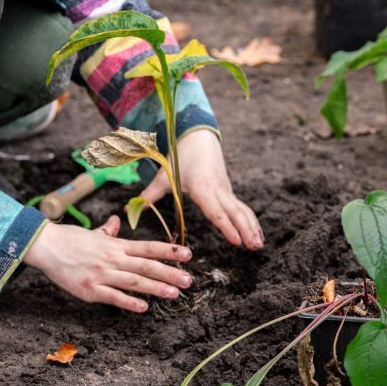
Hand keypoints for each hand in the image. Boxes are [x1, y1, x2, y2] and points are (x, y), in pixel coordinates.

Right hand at [23, 215, 192, 311]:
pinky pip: (112, 296)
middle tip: (189, 280)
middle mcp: (112, 258)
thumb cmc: (69, 239)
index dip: (168, 251)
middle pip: (146, 266)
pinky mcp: (89, 289)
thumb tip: (115, 221)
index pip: (148, 247)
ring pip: (133, 281)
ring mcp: (101, 274)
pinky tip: (143, 307)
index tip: (188, 255)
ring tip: (174, 293)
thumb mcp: (91, 233)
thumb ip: (106, 231)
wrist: (45, 245)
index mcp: (115, 245)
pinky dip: (128, 302)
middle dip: (169, 273)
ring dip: (155, 288)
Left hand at [139, 129, 263, 249]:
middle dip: (245, 230)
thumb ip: (149, 194)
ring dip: (252, 227)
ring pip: (242, 210)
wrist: (198, 138)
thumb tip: (128, 209)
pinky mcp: (228, 191)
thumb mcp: (164, 175)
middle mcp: (217, 190)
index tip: (235, 241)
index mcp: (202, 187)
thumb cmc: (180, 157)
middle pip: (234, 212)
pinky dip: (251, 221)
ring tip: (259, 245)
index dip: (226, 226)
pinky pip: (242, 208)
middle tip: (254, 247)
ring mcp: (225, 190)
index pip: (215, 210)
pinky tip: (256, 235)